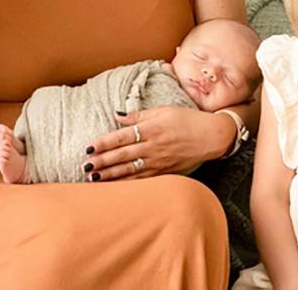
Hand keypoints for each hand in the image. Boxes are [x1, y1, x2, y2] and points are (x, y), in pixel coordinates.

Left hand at [84, 107, 232, 180]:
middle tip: (85, 166)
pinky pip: (142, 179)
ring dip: (110, 175)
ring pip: (129, 170)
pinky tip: (115, 186)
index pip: (121, 137)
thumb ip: (138, 115)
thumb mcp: (163, 110)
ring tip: (94, 178)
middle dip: (102, 162)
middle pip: (122, 156)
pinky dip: (127, 183)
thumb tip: (117, 116)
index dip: (103, 143)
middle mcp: (153, 147)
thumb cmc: (187, 120)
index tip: (89, 148)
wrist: (212, 137)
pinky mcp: (165, 172)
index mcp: (151, 129)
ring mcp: (159, 162)